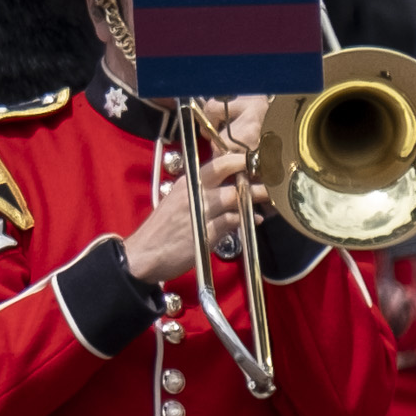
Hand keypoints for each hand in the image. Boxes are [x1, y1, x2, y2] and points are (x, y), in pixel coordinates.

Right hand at [116, 100, 262, 288]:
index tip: (259, 160)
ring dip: (255, 198)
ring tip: (269, 199)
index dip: (242, 160)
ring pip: (235, 198)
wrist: (143, 255)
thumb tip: (231, 192)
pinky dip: (246, 220)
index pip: (220, 163)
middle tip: (272, 180)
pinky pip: (232, 222)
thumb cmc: (161, 231)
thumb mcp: (178, 204)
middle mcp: (193, 193)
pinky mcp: (206, 233)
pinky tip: (254, 221)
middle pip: (231, 177)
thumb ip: (203, 196)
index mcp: (187, 183)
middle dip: (255, 178)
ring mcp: (200, 212)